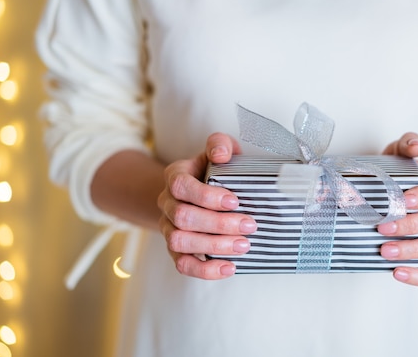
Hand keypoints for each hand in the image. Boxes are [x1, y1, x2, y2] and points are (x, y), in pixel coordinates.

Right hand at [158, 133, 256, 279]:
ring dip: (214, 246)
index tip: (235, 201)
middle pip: (183, 218)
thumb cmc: (212, 169)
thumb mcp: (217, 150)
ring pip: (180, 242)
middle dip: (219, 224)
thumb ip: (220, 145)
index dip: (206, 196)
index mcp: (175, 176)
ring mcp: (169, 228)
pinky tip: (229, 267)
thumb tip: (222, 154)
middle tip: (250, 225)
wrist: (195, 191)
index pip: (181, 186)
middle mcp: (167, 203)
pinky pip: (182, 264)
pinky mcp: (176, 250)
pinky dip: (205, 271)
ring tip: (244, 245)